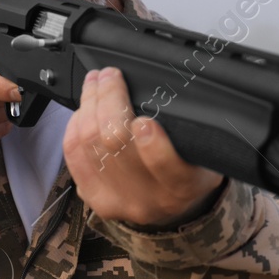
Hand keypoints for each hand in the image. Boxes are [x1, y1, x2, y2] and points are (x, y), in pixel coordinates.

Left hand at [64, 66, 224, 226]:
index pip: (168, 167)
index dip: (152, 144)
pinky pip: (74, 155)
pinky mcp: (95, 198)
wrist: (171, 203)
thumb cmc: (189, 166)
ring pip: (90, 143)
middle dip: (108, 99)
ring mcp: (119, 201)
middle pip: (116, 143)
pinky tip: (83, 110)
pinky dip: (74, 125)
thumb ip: (189, 129)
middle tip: (109, 75)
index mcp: (184, 186)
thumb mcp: (203, 150)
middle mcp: (151, 199)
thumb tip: (157, 89)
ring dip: (88, 104)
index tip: (144, 120)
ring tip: (95, 83)